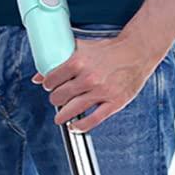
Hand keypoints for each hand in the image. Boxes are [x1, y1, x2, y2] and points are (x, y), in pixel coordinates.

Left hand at [34, 33, 160, 131]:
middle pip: (59, 96)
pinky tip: (75, 126)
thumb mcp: (82, 48)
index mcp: (79, 61)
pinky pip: (93, 120)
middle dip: (55, 99)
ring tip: (60, 117)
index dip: (48, 84)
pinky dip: (81, 126)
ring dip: (63, 115)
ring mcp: (102, 92)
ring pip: (72, 109)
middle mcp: (88, 77)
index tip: (50, 86)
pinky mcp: (114, 102)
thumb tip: (37, 76)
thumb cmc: (109, 50)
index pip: (51, 79)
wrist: (136, 52)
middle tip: (58, 98)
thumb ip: (60, 59)